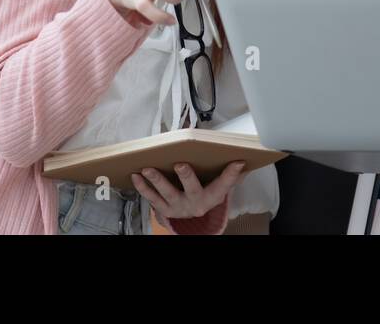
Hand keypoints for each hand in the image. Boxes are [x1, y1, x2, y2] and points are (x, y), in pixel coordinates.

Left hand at [131, 161, 246, 233]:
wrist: (191, 220)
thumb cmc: (205, 194)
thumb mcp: (218, 187)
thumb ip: (229, 175)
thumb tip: (243, 160)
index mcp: (212, 196)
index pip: (224, 184)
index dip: (231, 174)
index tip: (237, 162)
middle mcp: (196, 203)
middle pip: (192, 188)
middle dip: (186, 176)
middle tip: (181, 165)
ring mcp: (178, 207)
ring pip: (167, 194)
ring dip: (157, 181)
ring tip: (147, 169)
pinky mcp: (164, 209)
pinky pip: (152, 198)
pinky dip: (143, 188)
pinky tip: (135, 176)